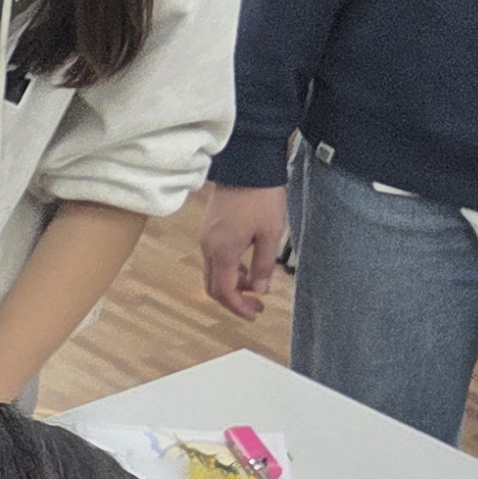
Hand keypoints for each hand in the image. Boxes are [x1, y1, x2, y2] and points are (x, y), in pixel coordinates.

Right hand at [201, 184, 289, 319]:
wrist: (247, 164)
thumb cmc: (261, 198)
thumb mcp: (270, 235)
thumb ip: (264, 266)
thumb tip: (259, 290)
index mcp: (223, 252)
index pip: (224, 291)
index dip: (238, 307)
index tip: (254, 314)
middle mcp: (208, 247)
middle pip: (213, 286)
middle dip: (234, 300)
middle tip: (255, 306)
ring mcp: (207, 237)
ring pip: (214, 272)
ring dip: (233, 283)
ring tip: (256, 285)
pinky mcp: (210, 228)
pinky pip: (215, 257)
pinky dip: (229, 268)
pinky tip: (247, 264)